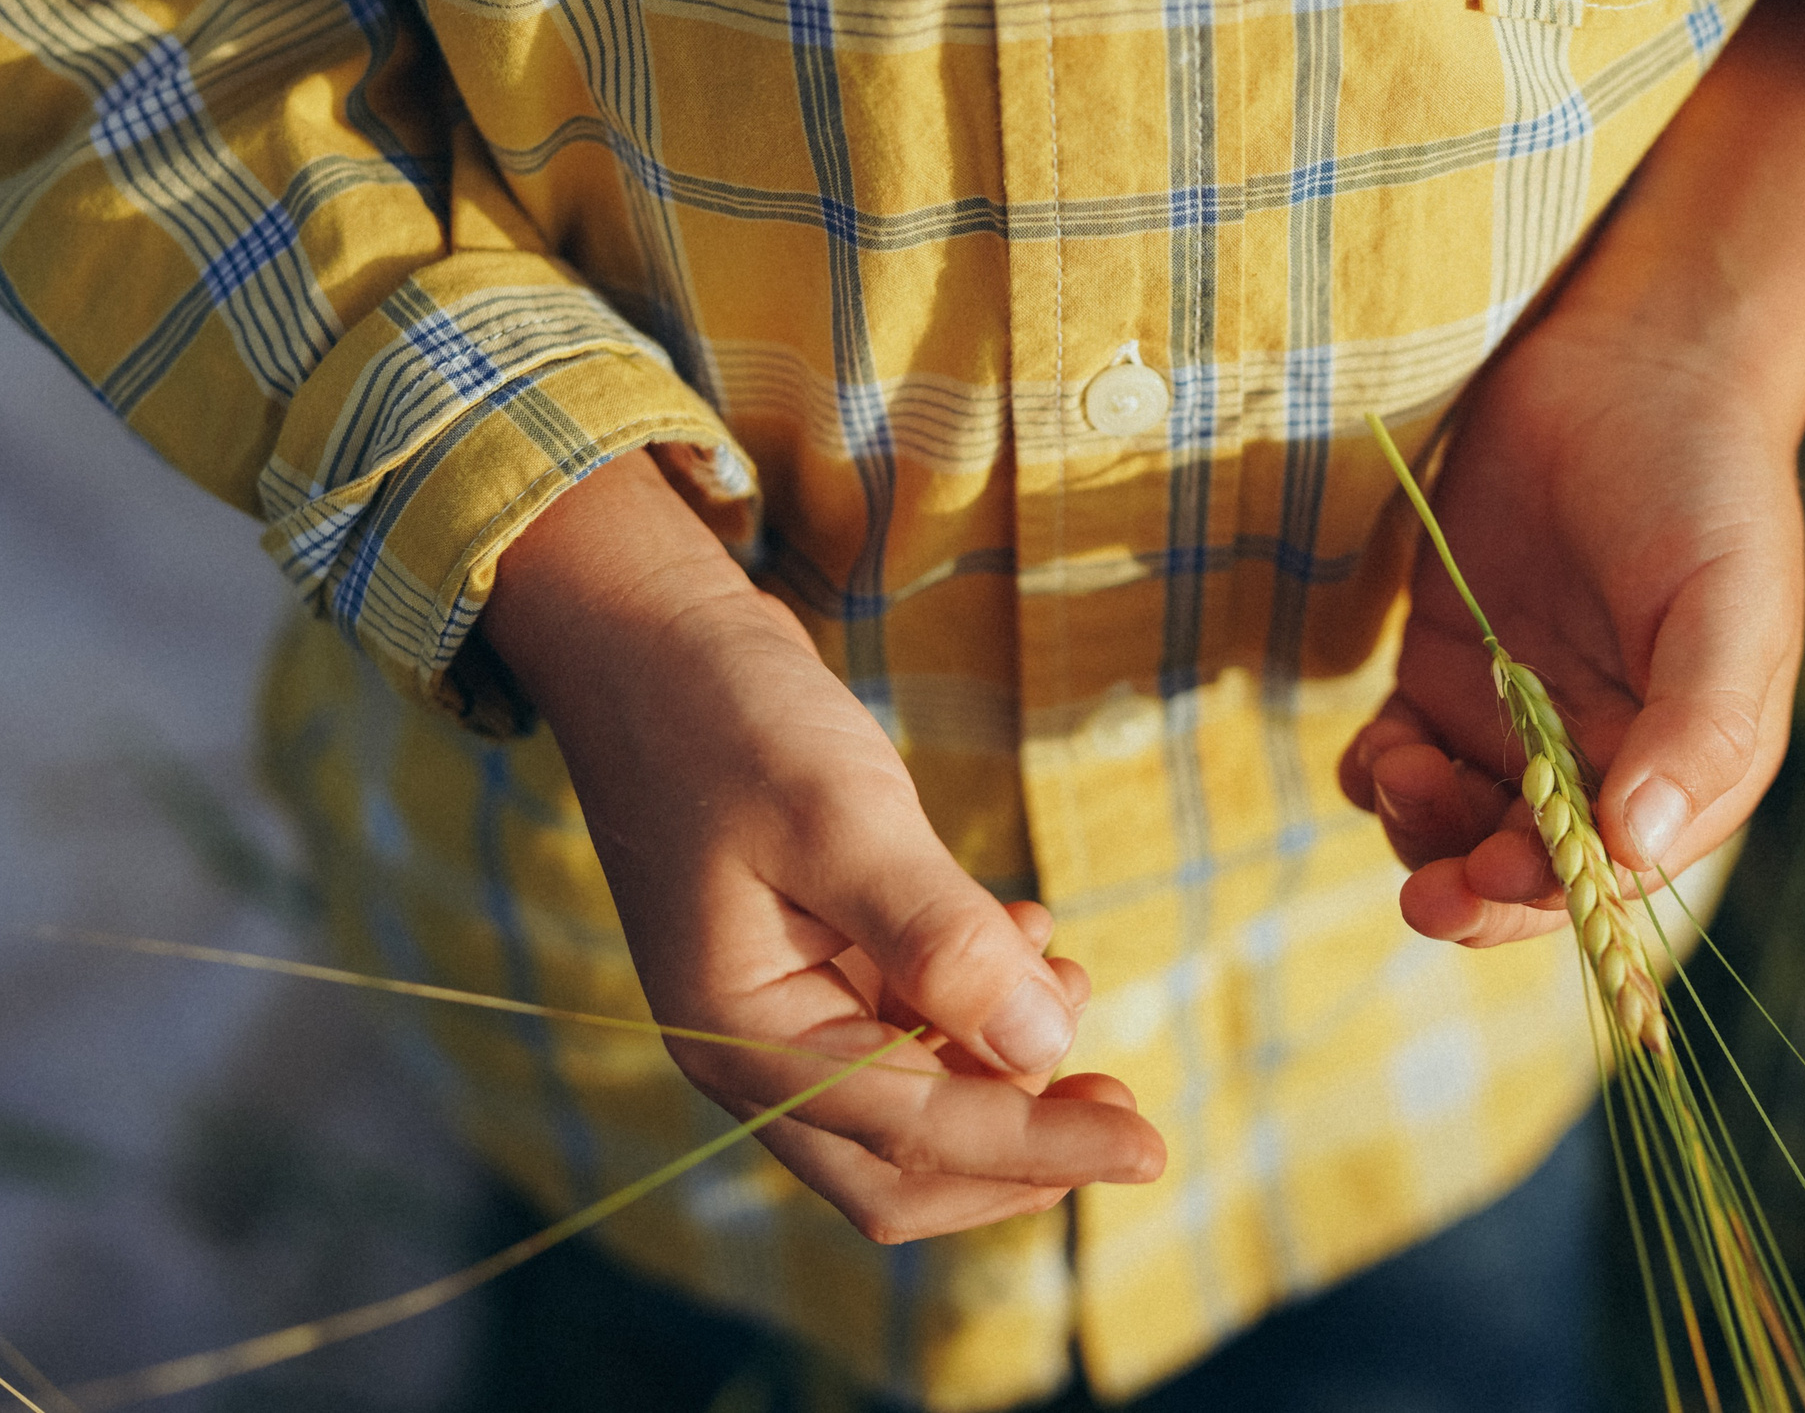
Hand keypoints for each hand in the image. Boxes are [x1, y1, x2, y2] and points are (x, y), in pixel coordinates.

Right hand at [482, 450, 1164, 1243]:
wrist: (653, 638)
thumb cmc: (731, 720)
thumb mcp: (842, 817)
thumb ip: (940, 940)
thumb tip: (1042, 1048)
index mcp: (740, 1037)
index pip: (912, 1136)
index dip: (1039, 1145)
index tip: (1151, 1143)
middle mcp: (753, 1048)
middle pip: (904, 1167)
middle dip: (1021, 1145)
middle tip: (1127, 1101)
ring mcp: (781, 1009)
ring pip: (913, 1102)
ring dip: (1005, 1071)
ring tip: (1075, 979)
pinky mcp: (812, 962)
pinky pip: (906, 1029)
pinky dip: (976, 1007)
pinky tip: (1025, 934)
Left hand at [1339, 0, 1804, 946]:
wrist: (1631, 363)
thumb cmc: (1705, 483)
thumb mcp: (1726, 607)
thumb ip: (1696, 730)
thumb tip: (1637, 847)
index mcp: (1686, 771)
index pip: (1609, 878)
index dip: (1546, 898)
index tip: (1490, 881)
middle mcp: (1599, 762)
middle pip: (1520, 871)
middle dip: (1470, 890)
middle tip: (1426, 889)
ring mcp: (1515, 719)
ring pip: (1452, 824)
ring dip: (1420, 829)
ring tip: (1400, 769)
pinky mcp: (1447, 668)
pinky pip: (1402, 755)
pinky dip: (1378, 776)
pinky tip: (1376, 751)